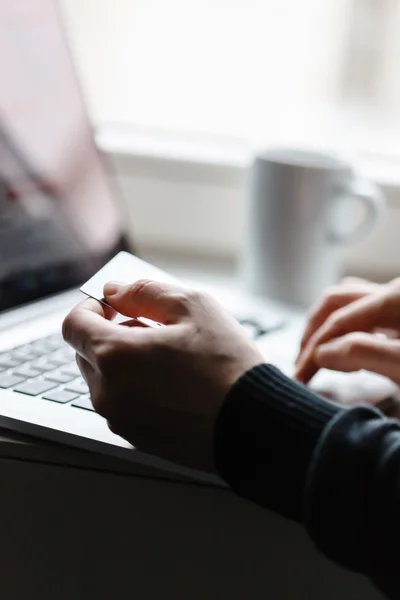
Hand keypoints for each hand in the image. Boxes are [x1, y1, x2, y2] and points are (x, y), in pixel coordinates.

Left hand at [62, 280, 262, 471]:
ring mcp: (120, 419)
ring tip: (168, 359)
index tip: (115, 306)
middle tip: (152, 329)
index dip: (91, 308)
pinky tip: (173, 384)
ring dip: (124, 362)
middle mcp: (107, 392)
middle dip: (111, 334)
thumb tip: (113, 291)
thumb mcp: (192, 306)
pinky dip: (135, 388)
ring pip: (104, 380)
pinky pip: (122, 404)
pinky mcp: (136, 438)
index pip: (73, 324)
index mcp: (114, 355)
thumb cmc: (227, 364)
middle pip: (86, 353)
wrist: (253, 424)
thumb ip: (143, 291)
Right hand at [295, 277, 399, 384]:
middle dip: (313, 332)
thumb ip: (363, 353)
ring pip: (348, 302)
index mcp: (393, 297)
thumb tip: (321, 353)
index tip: (299, 377)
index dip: (313, 350)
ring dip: (326, 326)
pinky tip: (347, 342)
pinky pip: (363, 309)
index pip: (337, 321)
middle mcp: (393, 291)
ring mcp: (398, 300)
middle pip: (336, 301)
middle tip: (301, 363)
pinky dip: (346, 325)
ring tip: (317, 353)